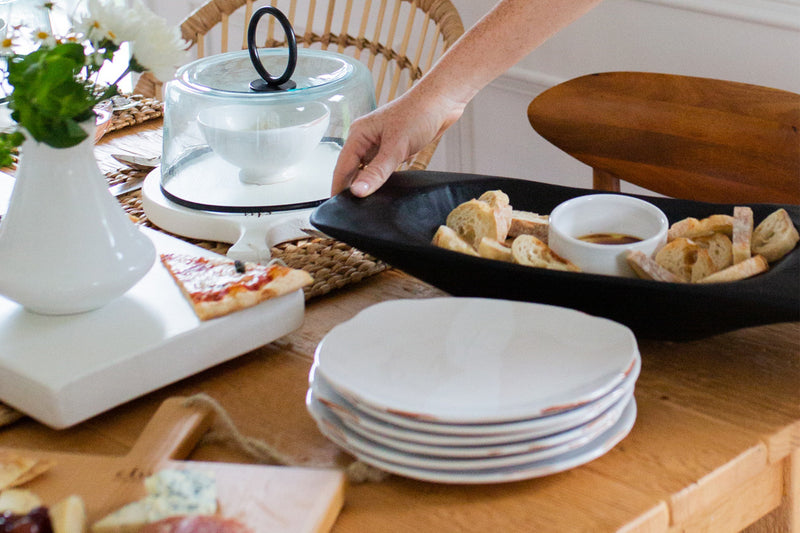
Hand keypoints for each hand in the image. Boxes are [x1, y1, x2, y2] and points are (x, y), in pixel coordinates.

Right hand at [331, 88, 464, 197]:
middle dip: (352, 189)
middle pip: (352, 170)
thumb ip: (376, 171)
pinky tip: (384, 192)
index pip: (342, 167)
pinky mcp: (393, 149)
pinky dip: (381, 180)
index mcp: (358, 134)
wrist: (443, 101)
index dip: (338, 188)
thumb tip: (357, 192)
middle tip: (354, 211)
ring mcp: (379, 144)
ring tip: (368, 205)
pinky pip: (381, 169)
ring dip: (368, 184)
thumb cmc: (419, 113)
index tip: (337, 208)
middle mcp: (365, 139)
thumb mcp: (396, 146)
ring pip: (367, 171)